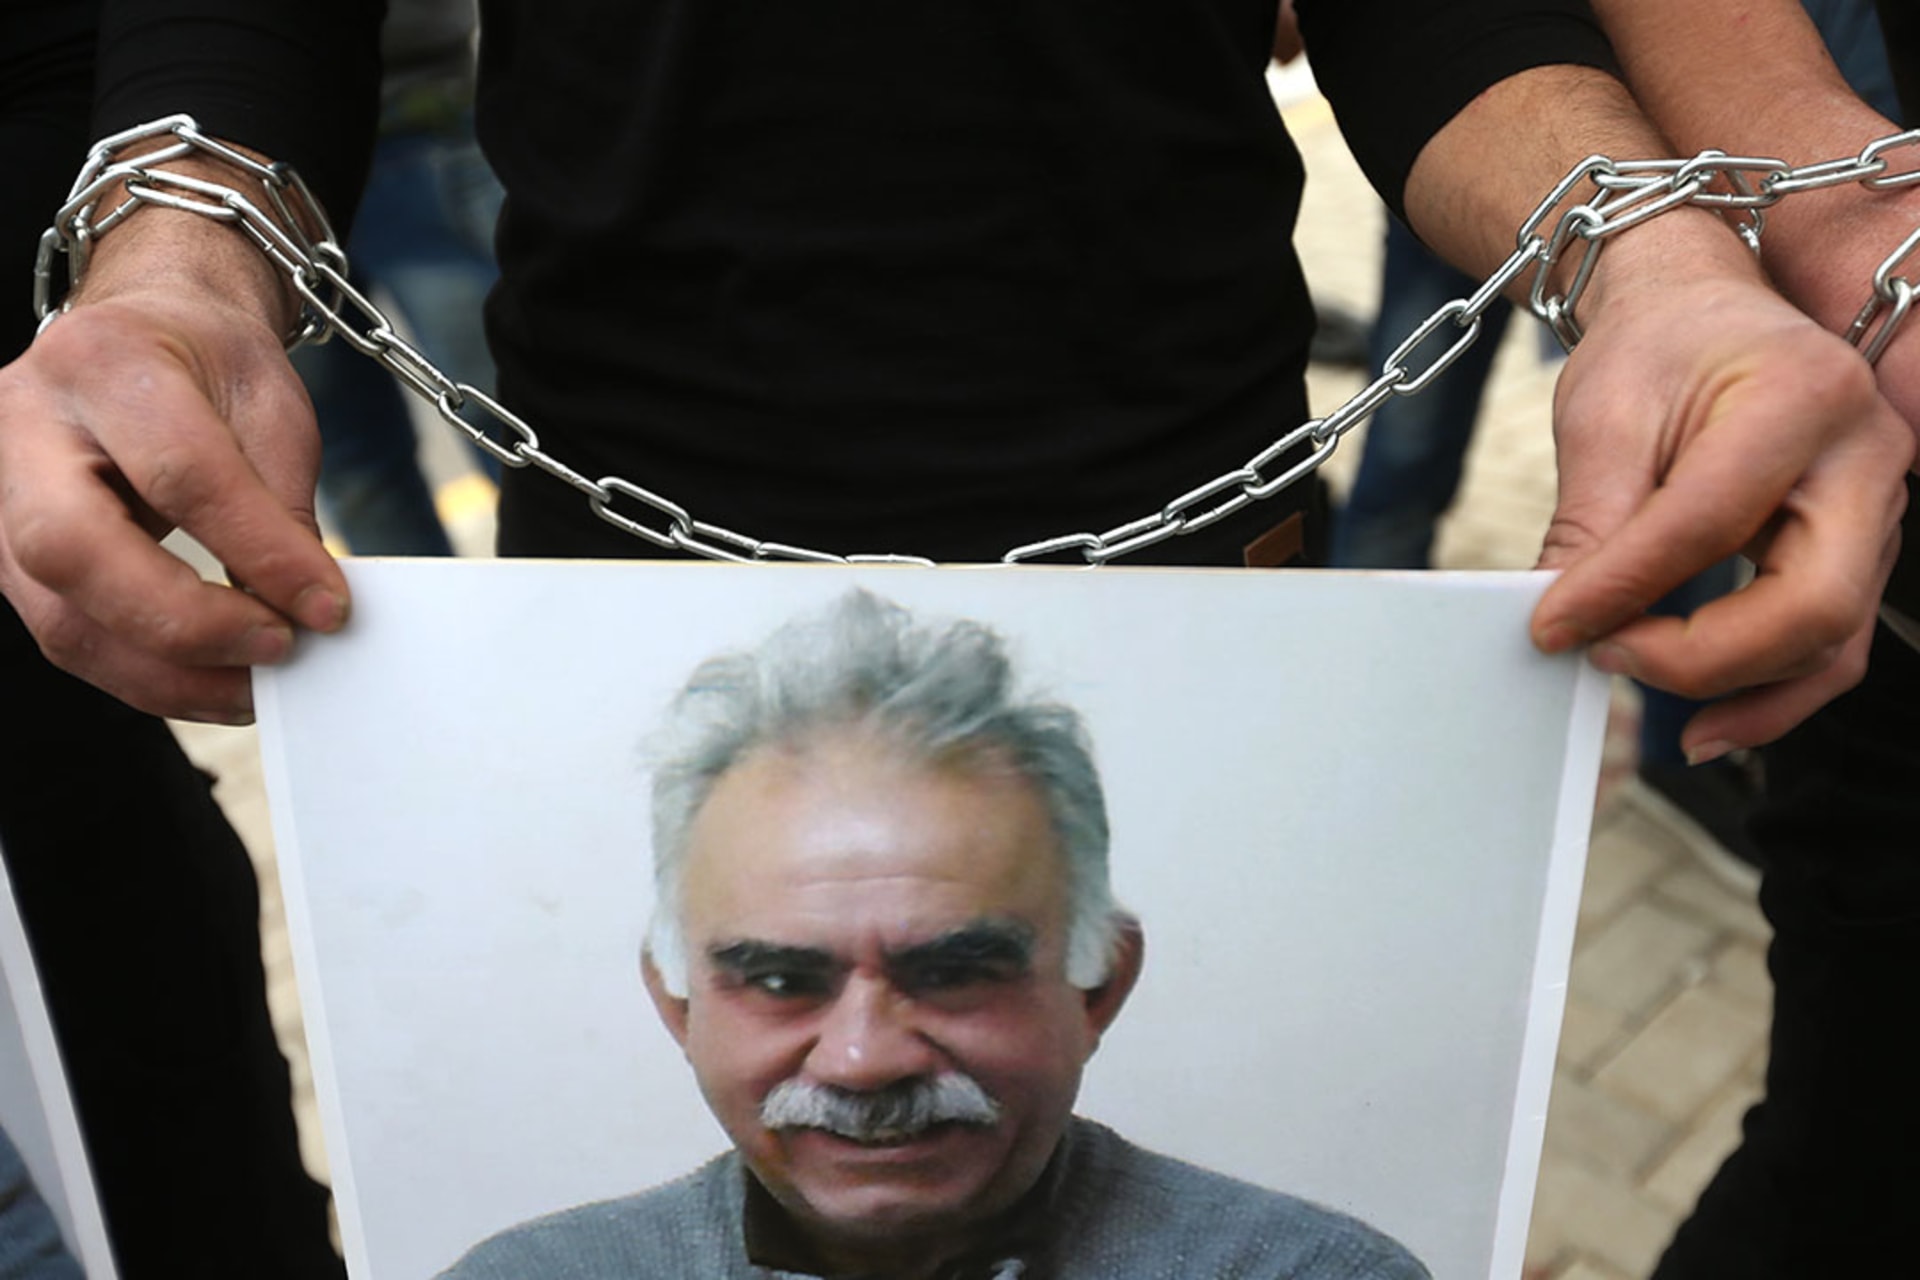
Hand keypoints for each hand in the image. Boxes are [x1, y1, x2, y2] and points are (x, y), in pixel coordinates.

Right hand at [0, 215, 348, 722]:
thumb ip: (281, 505)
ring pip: (59, 615)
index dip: (259, 552)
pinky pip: (68, 635)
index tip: (328, 607)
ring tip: (255, 688)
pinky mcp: (6, 553)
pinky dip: (146, 674)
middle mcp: (23, 424)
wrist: (143, 335)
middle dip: (186, 623)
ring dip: (167, 674)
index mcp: (103, 362)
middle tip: (278, 649)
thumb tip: (308, 612)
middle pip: (75, 550)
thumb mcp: (268, 406)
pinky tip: (212, 683)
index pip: (180, 475)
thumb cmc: (209, 365)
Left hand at [1530, 216, 1912, 758]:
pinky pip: (1831, 645)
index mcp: (1801, 397)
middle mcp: (1865, 455)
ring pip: (1832, 641)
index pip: (1707, 523)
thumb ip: (1591, 523)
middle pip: (1813, 602)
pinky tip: (1708, 724)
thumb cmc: (1659, 348)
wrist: (1704, 311)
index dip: (1623, 589)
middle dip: (1703, 657)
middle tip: (1606, 656)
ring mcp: (1878, 508)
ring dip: (1738, 691)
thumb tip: (1559, 624)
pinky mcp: (1859, 548)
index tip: (1549, 627)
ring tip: (1649, 706)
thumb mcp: (1606, 416)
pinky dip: (1770, 693)